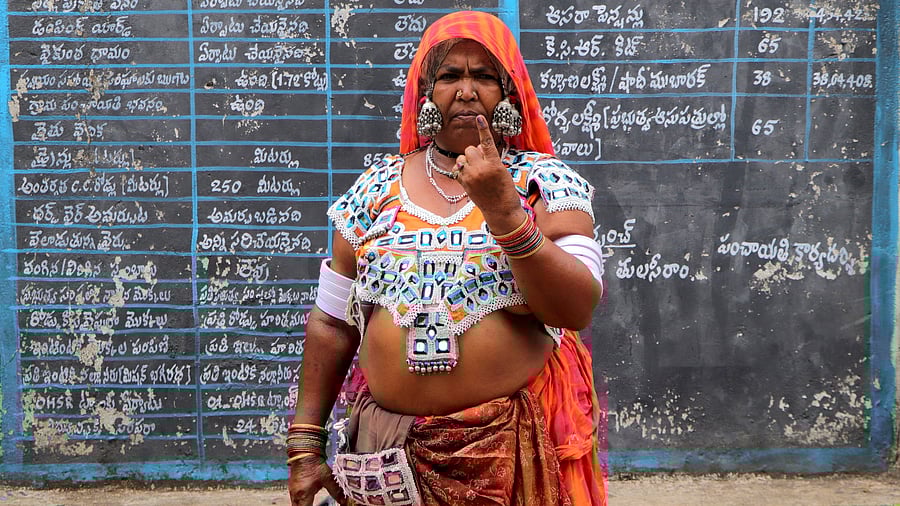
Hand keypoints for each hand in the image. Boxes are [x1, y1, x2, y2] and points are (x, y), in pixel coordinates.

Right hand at [287, 454, 347, 505]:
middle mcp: (296, 494)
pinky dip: (299, 501)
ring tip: (309, 504)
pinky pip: (294, 498)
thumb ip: (335, 491)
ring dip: (302, 505)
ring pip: (295, 504)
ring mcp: (292, 490)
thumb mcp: (328, 478)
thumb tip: (343, 500)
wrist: (305, 451)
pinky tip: (306, 499)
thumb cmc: (314, 463)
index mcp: (303, 495)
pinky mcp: (292, 485)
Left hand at [456, 115, 526, 233]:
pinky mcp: (464, 184)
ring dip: (467, 161)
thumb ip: (490, 158)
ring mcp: (471, 177)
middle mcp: (481, 169)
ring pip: (462, 158)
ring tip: (475, 170)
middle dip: (474, 153)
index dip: (483, 129)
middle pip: (470, 149)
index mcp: (494, 164)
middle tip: (482, 163)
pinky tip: (468, 176)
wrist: (501, 210)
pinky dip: (460, 170)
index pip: (486, 143)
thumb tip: (477, 148)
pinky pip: (456, 169)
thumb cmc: (505, 190)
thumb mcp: (502, 170)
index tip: (479, 118)